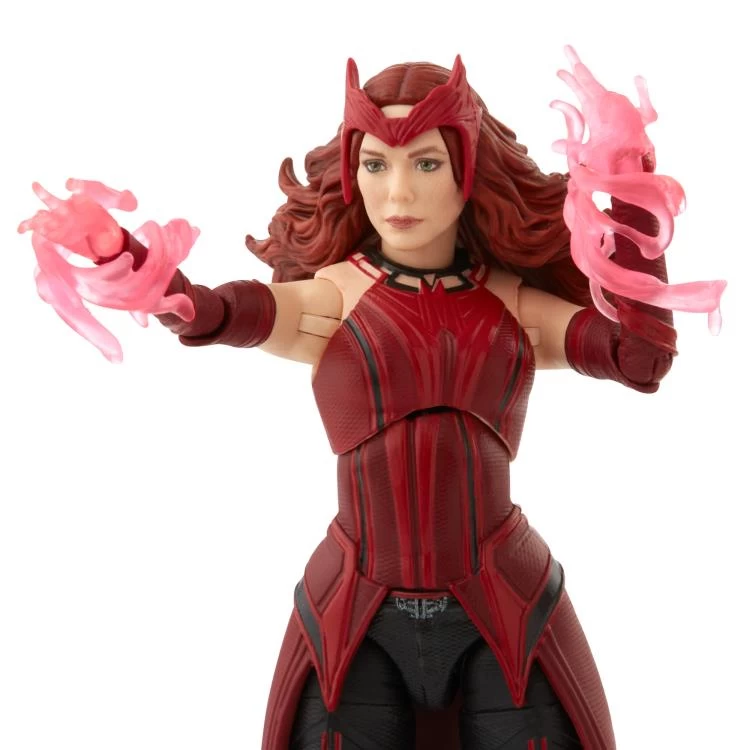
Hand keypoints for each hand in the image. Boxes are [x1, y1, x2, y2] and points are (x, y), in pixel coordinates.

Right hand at [18, 180, 135, 259]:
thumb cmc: (105, 208)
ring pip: (43, 214)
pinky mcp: (53, 229)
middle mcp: (66, 206)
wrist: (100, 226)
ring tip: (31, 217)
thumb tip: (130, 198)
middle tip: (36, 186)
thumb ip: (125, 199)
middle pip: (53, 199)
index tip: (73, 186)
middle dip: (44, 194)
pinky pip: (37, 226)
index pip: (78, 188)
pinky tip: (21, 230)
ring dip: (37, 215)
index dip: (76, 186)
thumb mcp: (120, 200)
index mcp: (82, 195)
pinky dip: (29, 226)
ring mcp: (58, 217)